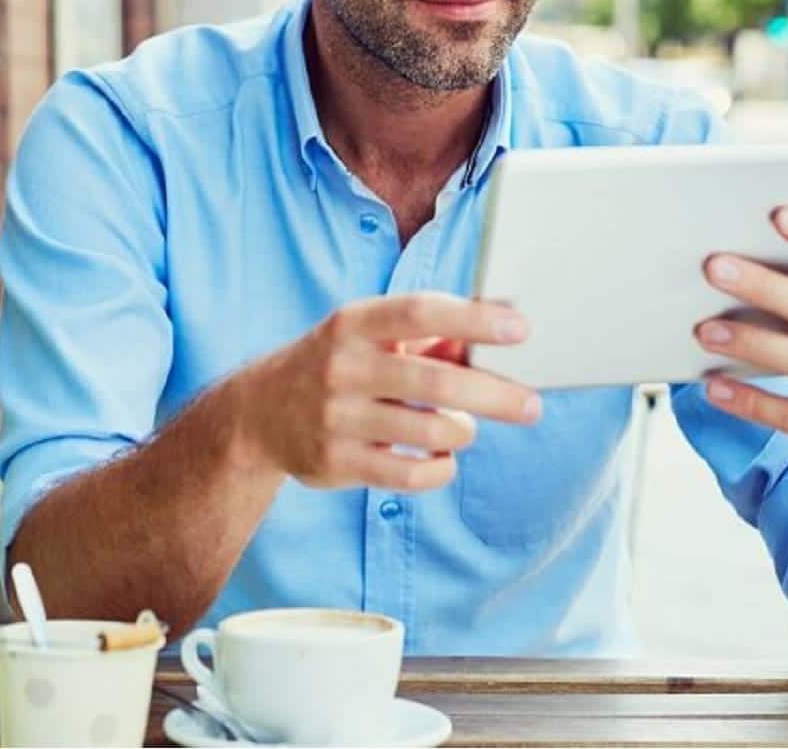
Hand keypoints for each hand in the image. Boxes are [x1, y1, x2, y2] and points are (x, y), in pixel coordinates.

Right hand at [235, 293, 542, 492]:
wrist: (256, 414)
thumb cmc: (337, 363)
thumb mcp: (368, 335)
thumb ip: (428, 335)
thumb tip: (499, 330)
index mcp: (353, 324)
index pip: (420, 313)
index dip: (473, 319)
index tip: (521, 329)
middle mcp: (342, 367)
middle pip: (434, 380)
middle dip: (493, 394)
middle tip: (531, 405)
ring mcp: (336, 418)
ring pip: (428, 431)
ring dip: (462, 431)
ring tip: (466, 427)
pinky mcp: (335, 463)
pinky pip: (409, 475)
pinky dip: (440, 469)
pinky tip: (443, 459)